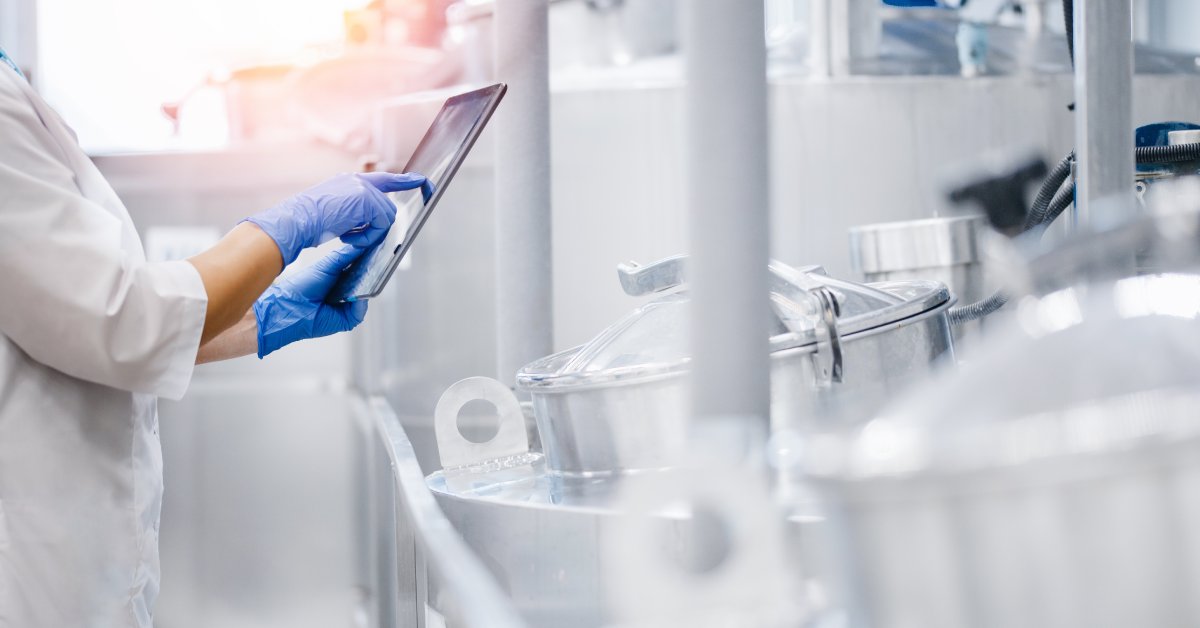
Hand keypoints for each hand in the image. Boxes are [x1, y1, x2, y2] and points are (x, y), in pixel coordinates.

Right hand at [245, 171, 426, 264]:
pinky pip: (382, 224)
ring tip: (346, 237)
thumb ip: (353, 212)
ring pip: (386, 217)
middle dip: (376, 226)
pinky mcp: (367, 200)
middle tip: (351, 236)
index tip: (421, 180)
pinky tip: (348, 237)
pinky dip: (368, 237)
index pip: (383, 179)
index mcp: (349, 182)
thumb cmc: (306, 222)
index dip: (403, 180)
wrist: (295, 221)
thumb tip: (369, 224)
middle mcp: (358, 181)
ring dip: (369, 234)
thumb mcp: (332, 212)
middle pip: (387, 207)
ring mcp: (363, 188)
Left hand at [253, 245, 368, 357]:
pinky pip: (360, 312)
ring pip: (365, 297)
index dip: (368, 261)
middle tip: (378, 262)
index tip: (376, 250)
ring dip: (368, 288)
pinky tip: (358, 295)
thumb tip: (362, 245)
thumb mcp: (327, 266)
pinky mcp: (346, 320)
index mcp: (341, 279)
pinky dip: (360, 304)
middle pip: (366, 283)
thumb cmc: (302, 287)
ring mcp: (347, 307)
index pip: (361, 269)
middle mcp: (346, 293)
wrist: (289, 307)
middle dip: (371, 274)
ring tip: (370, 277)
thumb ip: (345, 256)